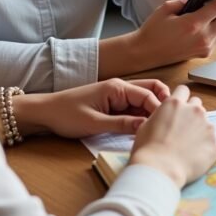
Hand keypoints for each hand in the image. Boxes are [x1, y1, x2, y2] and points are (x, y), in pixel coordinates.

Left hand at [14, 78, 170, 138]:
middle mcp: (121, 87)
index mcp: (117, 87)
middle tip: (171, 122)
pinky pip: (134, 107)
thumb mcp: (94, 123)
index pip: (148, 94)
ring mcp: (118, 95)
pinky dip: (143, 115)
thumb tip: (146, 127)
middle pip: (151, 89)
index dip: (159, 109)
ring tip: (162, 127)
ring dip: (153, 109)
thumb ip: (121, 125)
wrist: (45, 113)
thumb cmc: (66, 115)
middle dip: (163, 103)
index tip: (166, 125)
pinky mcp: (113, 104)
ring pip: (144, 98)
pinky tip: (147, 128)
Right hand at [130, 85, 215, 186]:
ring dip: (199, 131)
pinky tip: (196, 157)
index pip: (183, 90)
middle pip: (197, 104)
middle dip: (191, 113)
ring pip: (206, 123)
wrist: (160, 169)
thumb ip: (161, 115)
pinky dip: (206, 147)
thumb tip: (165, 117)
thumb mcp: (146, 125)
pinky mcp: (215, 143)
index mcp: (175, 103)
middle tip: (183, 129)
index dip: (181, 99)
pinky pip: (213, 142)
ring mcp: (207, 126)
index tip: (178, 109)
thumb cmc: (148, 149)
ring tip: (189, 147)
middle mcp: (194, 110)